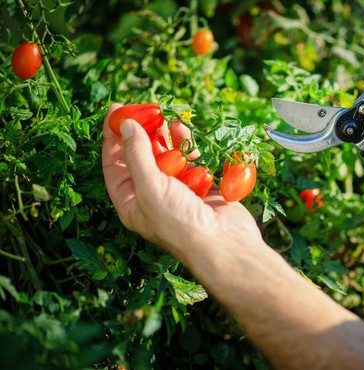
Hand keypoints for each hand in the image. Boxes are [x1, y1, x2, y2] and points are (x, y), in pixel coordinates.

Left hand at [101, 103, 261, 262]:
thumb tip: (127, 125)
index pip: (114, 164)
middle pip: (140, 156)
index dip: (113, 137)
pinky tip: (181, 128)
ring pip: (167, 154)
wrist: (223, 242)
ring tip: (163, 113)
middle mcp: (151, 195)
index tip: (116, 110)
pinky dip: (186, 144)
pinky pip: (190, 158)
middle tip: (144, 107)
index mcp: (131, 202)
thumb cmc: (180, 222)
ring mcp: (177, 189)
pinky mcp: (201, 184)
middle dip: (141, 131)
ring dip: (164, 135)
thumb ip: (137, 154)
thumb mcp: (149, 187)